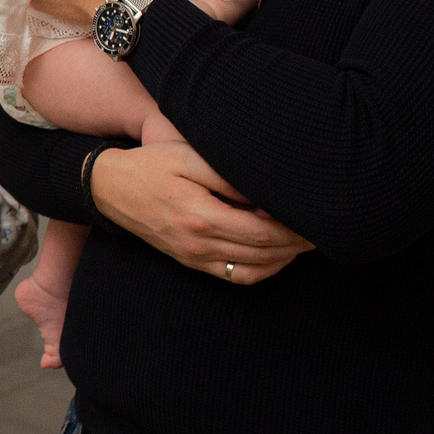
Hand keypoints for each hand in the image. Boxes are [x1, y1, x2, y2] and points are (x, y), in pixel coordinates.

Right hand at [89, 142, 309, 282]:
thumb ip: (229, 175)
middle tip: (322, 231)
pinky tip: (276, 255)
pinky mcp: (190, 262)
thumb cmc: (152, 165)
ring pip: (252, 270)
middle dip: (296, 245)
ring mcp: (193, 257)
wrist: (111, 189)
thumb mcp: (189, 157)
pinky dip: (262, 270)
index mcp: (200, 216)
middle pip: (262, 253)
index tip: (315, 219)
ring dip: (283, 260)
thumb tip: (266, 192)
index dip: (293, 230)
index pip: (261, 231)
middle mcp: (198, 243)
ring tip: (304, 243)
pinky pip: (234, 277)